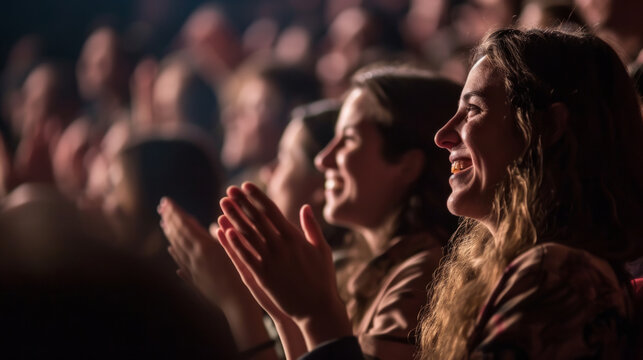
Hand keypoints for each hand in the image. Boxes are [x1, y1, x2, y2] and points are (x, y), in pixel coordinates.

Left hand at [158, 197, 248, 306]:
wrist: (237, 302)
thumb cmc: (243, 273)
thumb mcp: (234, 249)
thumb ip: (219, 236)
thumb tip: (210, 224)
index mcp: (205, 246)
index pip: (185, 224)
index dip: (175, 212)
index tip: (166, 201)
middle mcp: (195, 256)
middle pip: (178, 234)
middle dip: (169, 219)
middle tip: (161, 206)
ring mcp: (193, 268)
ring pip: (177, 248)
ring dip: (170, 234)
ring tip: (163, 223)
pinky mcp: (195, 279)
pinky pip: (181, 263)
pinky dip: (175, 253)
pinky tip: (171, 249)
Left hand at [217, 183, 351, 347]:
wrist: (318, 309)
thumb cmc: (322, 279)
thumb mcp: (322, 249)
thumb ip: (312, 227)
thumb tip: (305, 207)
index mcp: (295, 237)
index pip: (272, 211)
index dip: (257, 196)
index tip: (246, 185)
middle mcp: (281, 246)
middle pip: (257, 219)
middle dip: (242, 202)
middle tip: (230, 189)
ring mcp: (271, 261)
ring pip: (248, 234)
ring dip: (234, 217)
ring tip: (224, 204)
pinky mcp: (263, 277)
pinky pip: (246, 256)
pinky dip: (235, 243)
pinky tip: (225, 231)